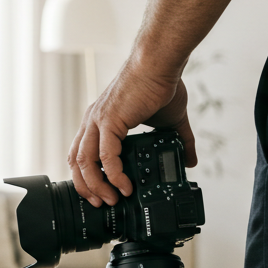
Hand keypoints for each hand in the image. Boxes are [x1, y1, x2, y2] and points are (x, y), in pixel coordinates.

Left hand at [66, 61, 197, 206]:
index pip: (81, 152)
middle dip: (86, 187)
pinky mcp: (109, 120)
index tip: (99, 192)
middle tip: (102, 203)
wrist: (160, 64)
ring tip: (112, 199)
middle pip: (76, 161)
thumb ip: (179, 140)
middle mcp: (94, 120)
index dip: (86, 175)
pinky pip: (105, 156)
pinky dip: (113, 174)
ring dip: (96, 185)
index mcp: (101, 120)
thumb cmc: (161, 84)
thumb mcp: (170, 120)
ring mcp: (98, 120)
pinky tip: (124, 185)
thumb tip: (191, 159)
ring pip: (85, 162)